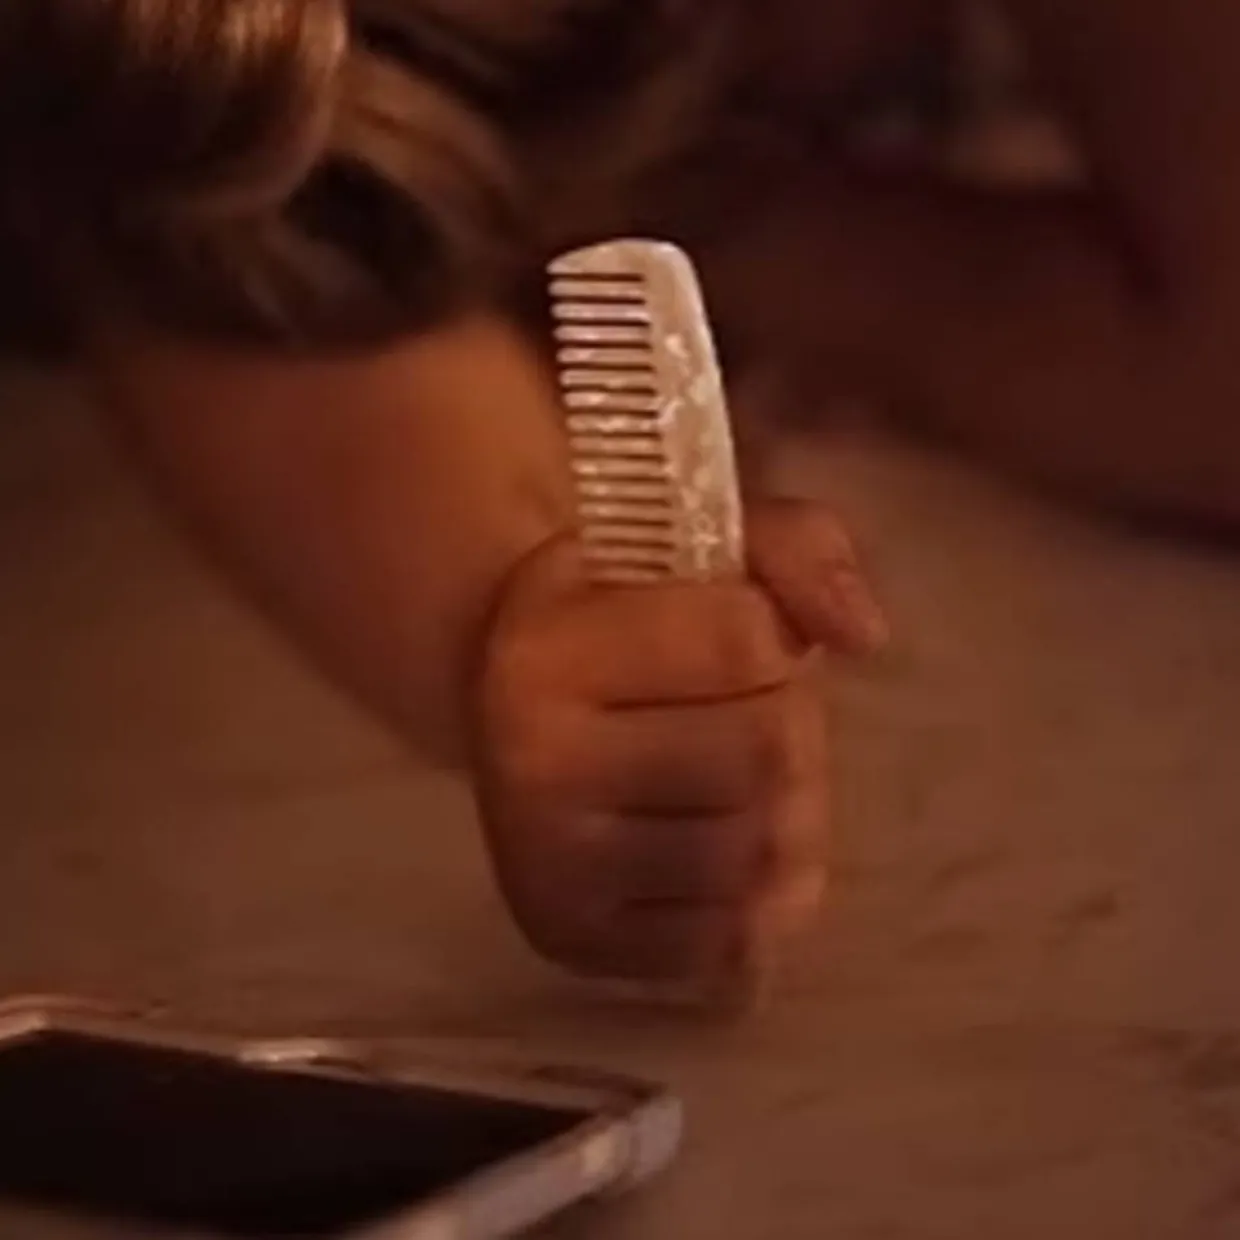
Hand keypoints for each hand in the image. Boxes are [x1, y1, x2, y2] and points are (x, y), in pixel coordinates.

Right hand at [470, 500, 886, 984]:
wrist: (519, 723)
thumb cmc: (626, 628)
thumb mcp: (698, 550)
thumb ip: (798, 550)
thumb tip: (862, 634)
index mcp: (548, 645)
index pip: (743, 641)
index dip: (770, 636)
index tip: (735, 639)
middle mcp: (530, 759)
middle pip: (761, 754)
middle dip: (786, 729)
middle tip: (745, 717)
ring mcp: (546, 863)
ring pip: (752, 852)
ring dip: (784, 815)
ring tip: (741, 782)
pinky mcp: (574, 940)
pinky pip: (728, 939)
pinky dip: (754, 899)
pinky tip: (723, 848)